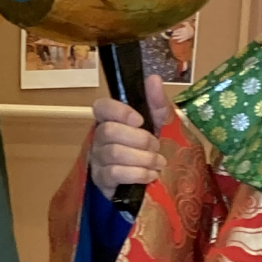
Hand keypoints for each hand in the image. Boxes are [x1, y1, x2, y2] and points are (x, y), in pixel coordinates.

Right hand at [88, 75, 170, 198]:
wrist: (159, 183)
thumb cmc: (157, 149)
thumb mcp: (162, 124)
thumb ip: (157, 103)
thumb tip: (153, 78)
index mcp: (113, 120)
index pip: (101, 107)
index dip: (118, 111)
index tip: (140, 120)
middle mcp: (100, 137)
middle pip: (109, 131)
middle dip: (139, 139)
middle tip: (156, 146)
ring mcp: (98, 159)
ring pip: (113, 152)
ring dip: (142, 158)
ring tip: (158, 162)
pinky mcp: (102, 180)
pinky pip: (114, 173)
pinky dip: (137, 174)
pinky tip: (150, 175)